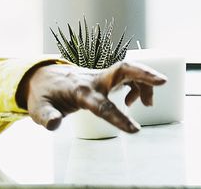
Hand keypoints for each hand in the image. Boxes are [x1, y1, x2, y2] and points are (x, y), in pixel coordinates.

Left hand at [18, 60, 167, 132]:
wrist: (44, 77)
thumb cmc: (44, 95)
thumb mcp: (38, 108)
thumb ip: (46, 116)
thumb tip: (53, 124)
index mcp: (80, 91)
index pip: (102, 105)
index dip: (118, 117)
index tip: (135, 130)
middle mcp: (94, 79)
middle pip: (123, 69)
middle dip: (144, 74)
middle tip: (163, 81)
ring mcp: (102, 76)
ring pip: (130, 72)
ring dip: (144, 84)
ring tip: (147, 105)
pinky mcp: (107, 76)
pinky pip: (130, 76)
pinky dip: (138, 87)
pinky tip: (133, 102)